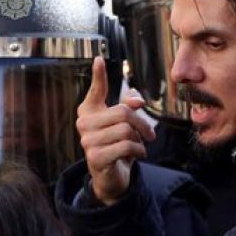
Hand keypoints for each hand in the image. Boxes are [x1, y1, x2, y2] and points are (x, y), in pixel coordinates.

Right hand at [76, 57, 155, 204]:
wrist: (112, 176)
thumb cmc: (118, 144)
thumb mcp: (125, 124)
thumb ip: (130, 106)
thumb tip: (137, 100)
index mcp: (89, 111)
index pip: (95, 90)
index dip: (99, 75)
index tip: (99, 58)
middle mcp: (84, 124)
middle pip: (123, 113)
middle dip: (142, 124)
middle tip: (151, 134)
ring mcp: (87, 141)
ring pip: (126, 130)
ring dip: (140, 139)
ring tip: (138, 146)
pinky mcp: (95, 157)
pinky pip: (126, 146)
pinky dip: (138, 150)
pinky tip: (137, 154)